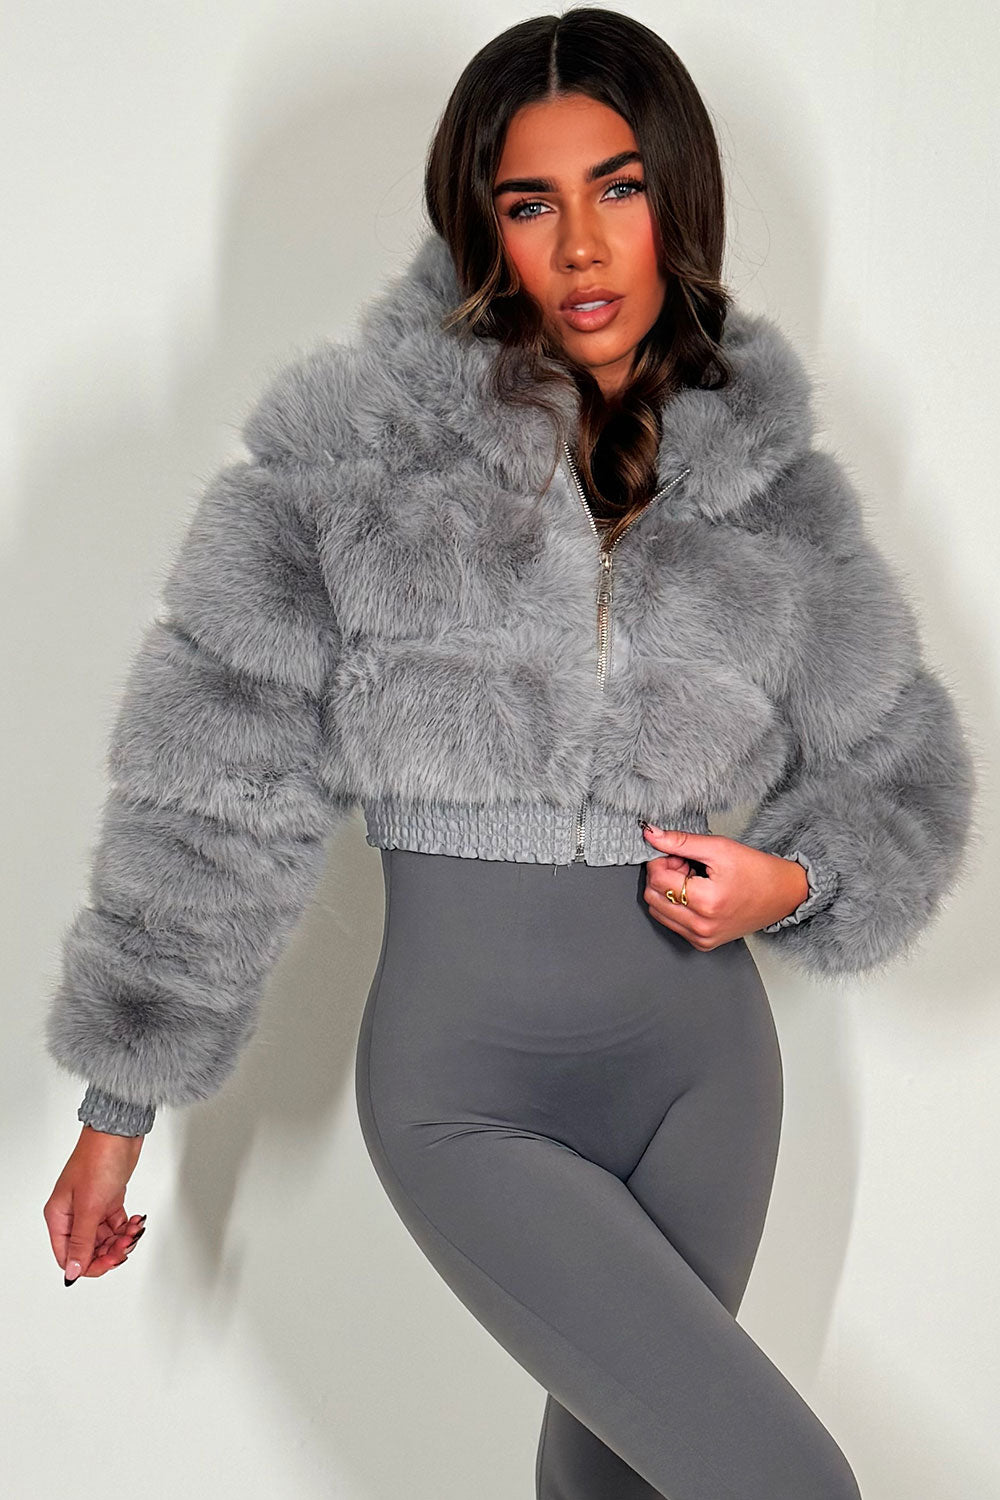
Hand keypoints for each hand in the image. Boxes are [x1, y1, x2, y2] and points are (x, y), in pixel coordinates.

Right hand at [44, 1124, 146, 1284]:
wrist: (119, 1133)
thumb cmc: (98, 1160)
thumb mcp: (89, 1207)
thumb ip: (82, 1241)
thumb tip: (72, 1271)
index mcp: (59, 1216)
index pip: (67, 1255)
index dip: (88, 1264)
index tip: (109, 1262)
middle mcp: (73, 1214)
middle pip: (89, 1249)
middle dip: (110, 1251)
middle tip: (126, 1244)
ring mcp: (92, 1207)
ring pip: (105, 1238)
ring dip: (122, 1239)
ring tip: (133, 1230)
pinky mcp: (109, 1200)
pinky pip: (116, 1225)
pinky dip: (127, 1227)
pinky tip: (136, 1221)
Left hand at [641, 826, 808, 950]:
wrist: (783, 895)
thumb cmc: (757, 871)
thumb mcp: (719, 848)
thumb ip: (681, 841)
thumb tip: (651, 835)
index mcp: (707, 902)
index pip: (658, 879)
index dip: (661, 861)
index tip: (676, 854)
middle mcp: (702, 926)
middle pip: (652, 897)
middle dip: (662, 875)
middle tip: (684, 865)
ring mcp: (702, 938)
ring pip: (658, 911)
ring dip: (667, 891)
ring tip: (691, 879)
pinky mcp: (703, 943)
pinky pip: (672, 923)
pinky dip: (675, 906)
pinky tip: (695, 894)